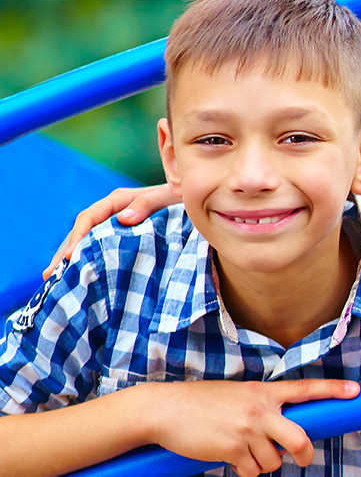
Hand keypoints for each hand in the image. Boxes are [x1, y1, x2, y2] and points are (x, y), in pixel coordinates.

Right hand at [47, 185, 178, 277]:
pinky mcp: (122, 237)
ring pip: (86, 241)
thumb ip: (147, 204)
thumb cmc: (182, 198)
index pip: (89, 218)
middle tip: (49, 275)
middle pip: (81, 232)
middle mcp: (112, 212)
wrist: (195, 202)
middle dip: (64, 253)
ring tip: (54, 280)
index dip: (77, 237)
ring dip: (71, 259)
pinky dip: (87, 260)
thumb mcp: (168, 197)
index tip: (70, 257)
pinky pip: (99, 247)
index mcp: (119, 200)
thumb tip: (123, 218)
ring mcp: (115, 225)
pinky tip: (78, 276)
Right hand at [121, 379, 359, 476]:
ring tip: (243, 452)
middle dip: (306, 455)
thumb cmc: (200, 403)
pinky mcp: (232, 450)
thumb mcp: (236, 395)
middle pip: (300, 439)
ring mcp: (247, 431)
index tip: (356, 392)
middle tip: (303, 459)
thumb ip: (262, 408)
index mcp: (262, 392)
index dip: (333, 390)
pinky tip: (230, 458)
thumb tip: (282, 436)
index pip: (306, 389)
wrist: (164, 410)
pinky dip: (245, 470)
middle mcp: (259, 410)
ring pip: (273, 461)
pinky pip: (252, 471)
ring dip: (263, 464)